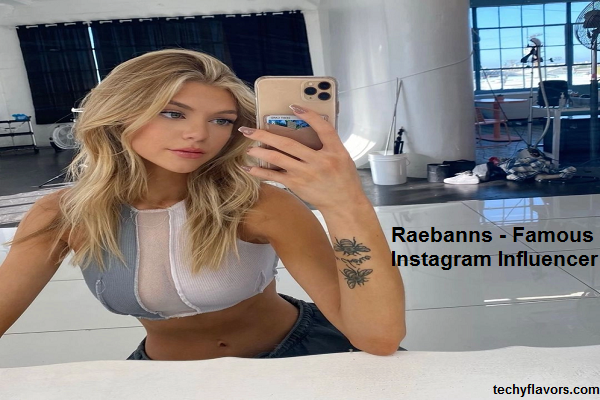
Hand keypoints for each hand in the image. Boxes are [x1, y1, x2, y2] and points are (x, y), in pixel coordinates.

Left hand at [239, 105, 368, 210]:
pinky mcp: (297, 184)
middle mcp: (319, 161)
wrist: (344, 204)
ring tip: (248, 147)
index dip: (309, 116)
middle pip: (289, 144)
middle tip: (248, 130)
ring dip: (260, 151)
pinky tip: (248, 167)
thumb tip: (308, 129)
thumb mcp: (343, 157)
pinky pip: (274, 176)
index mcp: (335, 151)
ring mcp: (306, 174)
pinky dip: (260, 171)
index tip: (294, 106)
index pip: (323, 128)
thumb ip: (329, 143)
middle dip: (265, 135)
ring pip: (278, 159)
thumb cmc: (344, 179)